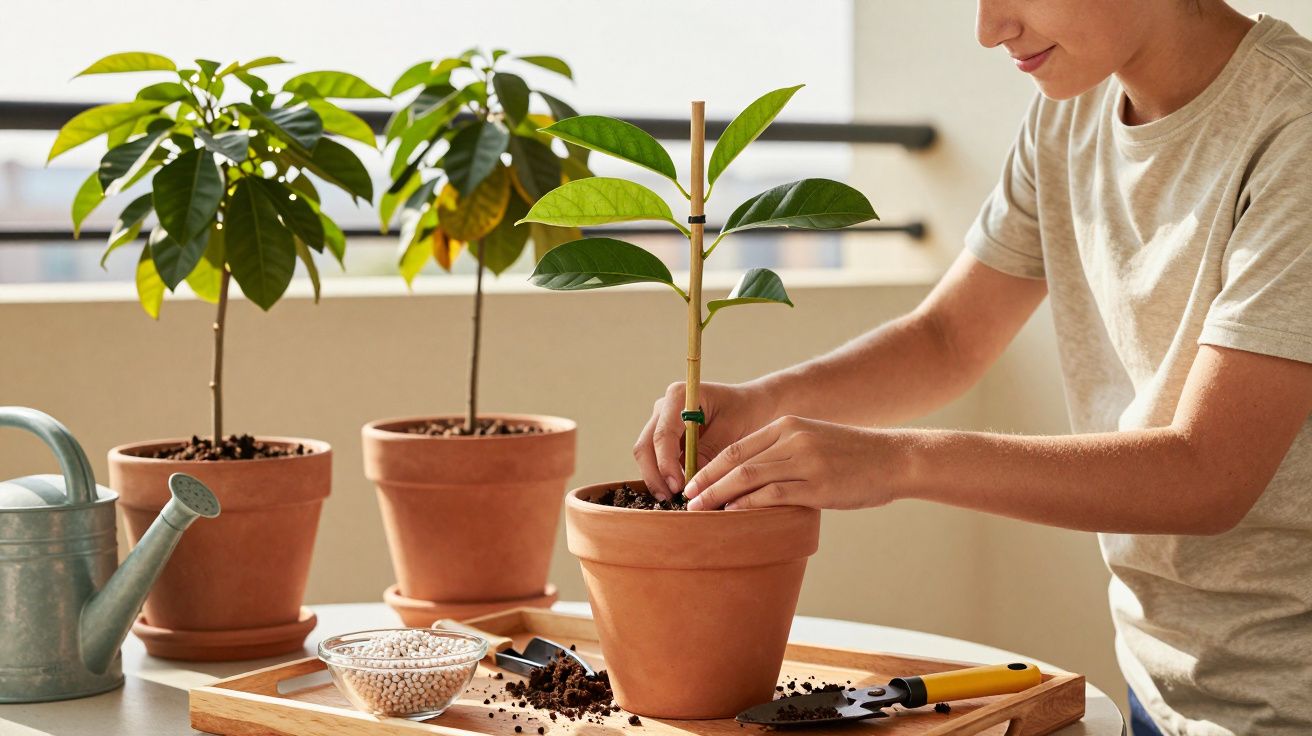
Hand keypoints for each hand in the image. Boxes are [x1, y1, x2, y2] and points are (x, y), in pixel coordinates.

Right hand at [633, 381, 779, 499]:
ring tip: (672, 500)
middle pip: (645, 445)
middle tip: (669, 500)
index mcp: (679, 396)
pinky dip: (663, 476)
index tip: (678, 487)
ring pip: (646, 454)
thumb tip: (691, 479)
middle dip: (655, 475)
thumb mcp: (733, 430)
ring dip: (656, 478)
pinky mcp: (666, 437)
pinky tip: (676, 492)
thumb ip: (710, 450)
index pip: (663, 434)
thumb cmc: (747, 411)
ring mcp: (662, 422)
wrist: (753, 404)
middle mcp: (664, 407)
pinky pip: (656, 458)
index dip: (666, 463)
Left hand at [683, 416, 903, 510]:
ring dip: (718, 495)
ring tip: (700, 511)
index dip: (709, 466)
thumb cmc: (854, 457)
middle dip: (706, 481)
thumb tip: (752, 480)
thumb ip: (784, 454)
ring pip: (748, 477)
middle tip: (686, 500)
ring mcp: (804, 460)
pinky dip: (747, 504)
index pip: (737, 447)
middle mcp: (792, 439)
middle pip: (735, 460)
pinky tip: (732, 514)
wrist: (895, 459)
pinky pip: (772, 494)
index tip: (691, 483)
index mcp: (787, 427)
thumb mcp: (814, 442)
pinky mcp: (817, 484)